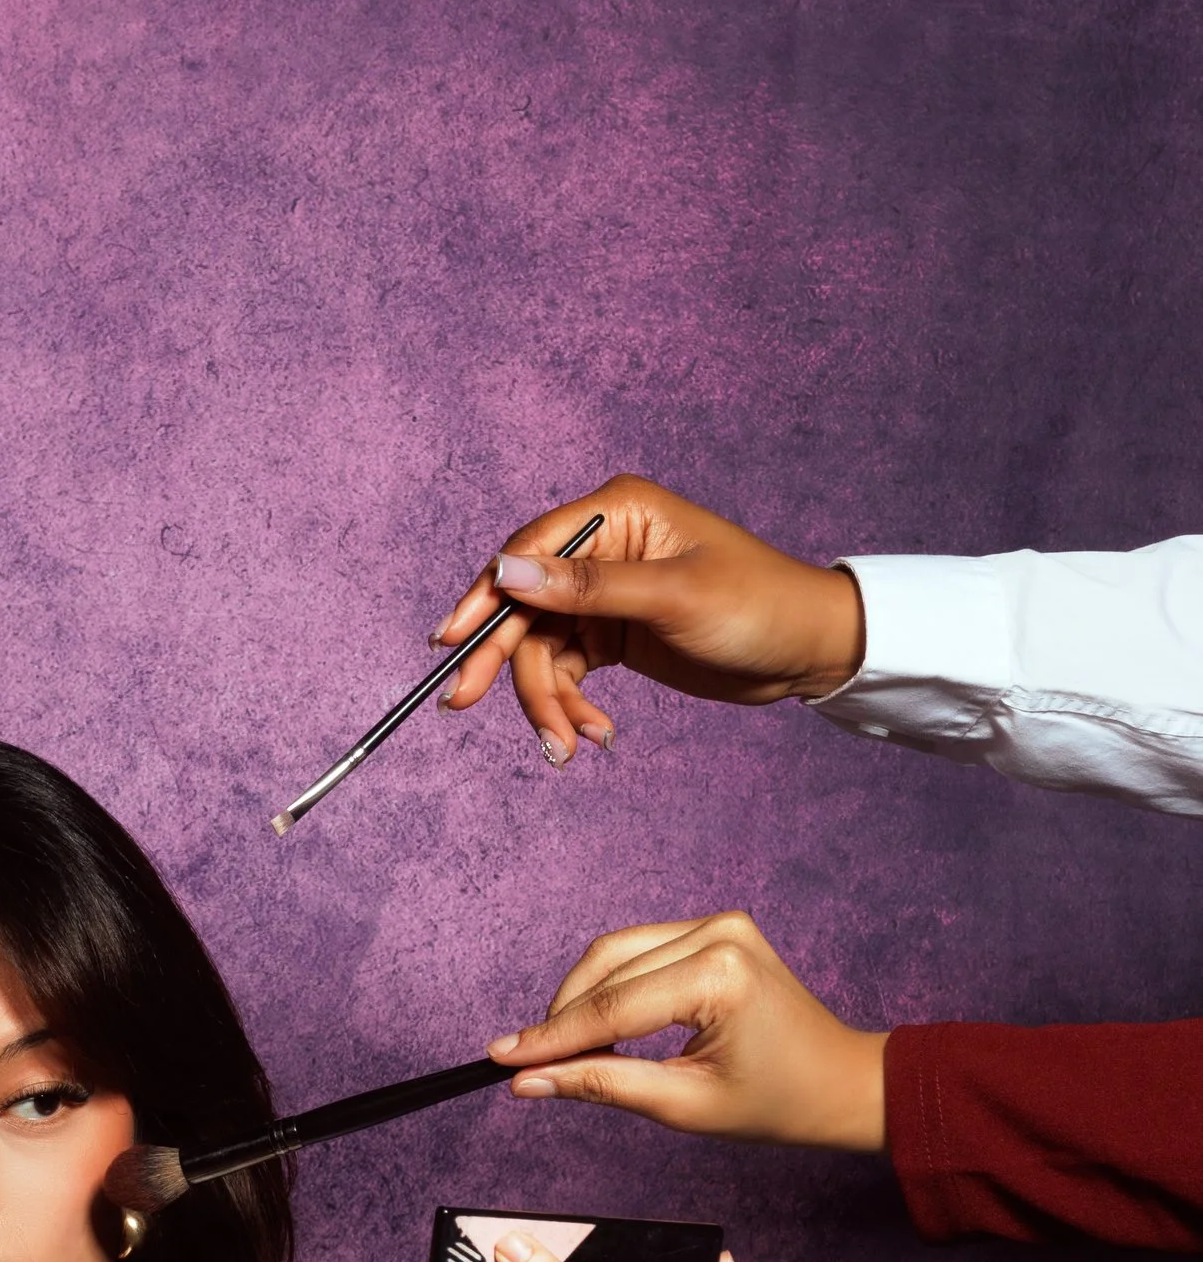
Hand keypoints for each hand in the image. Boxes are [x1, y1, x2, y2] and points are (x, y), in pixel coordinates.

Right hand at [431, 476, 866, 760]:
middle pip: (525, 606)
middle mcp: (601, 548)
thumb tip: (506, 572)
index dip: (486, 597)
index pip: (528, 551)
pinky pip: (569, 672)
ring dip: (546, 701)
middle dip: (503, 662)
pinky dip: (573, 707)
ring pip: (542, 650)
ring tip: (567, 747)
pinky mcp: (613, 635)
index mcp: (615, 513)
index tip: (451, 642)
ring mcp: (604, 595)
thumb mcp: (670, 597)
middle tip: (463, 704)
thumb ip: (586, 588)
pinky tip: (596, 736)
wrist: (809, 650)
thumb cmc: (756, 604)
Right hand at [491, 913, 888, 1150]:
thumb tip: (530, 1081)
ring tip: (558, 1048)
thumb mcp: (684, 1105)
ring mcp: (719, 924)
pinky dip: (609, 985)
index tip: (500, 1059)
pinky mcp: (716, 928)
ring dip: (580, 998)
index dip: (549, 1037)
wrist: (840, 1083)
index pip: (612, 1007)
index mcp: (719, 976)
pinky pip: (639, 950)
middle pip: (606, 969)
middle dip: (560, 1018)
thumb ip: (601, 1084)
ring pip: (615, 953)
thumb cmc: (779, 1101)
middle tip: (522, 1063)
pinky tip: (596, 1023)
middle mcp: (719, 934)